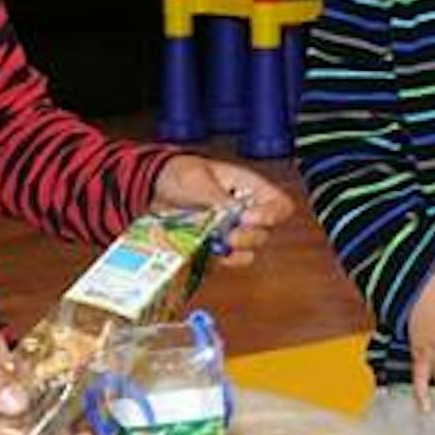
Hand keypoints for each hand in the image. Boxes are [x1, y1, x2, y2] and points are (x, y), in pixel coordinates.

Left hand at [151, 155, 290, 265]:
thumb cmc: (181, 173)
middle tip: (229, 235)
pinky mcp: (215, 248)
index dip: (272, 215)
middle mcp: (246, 213)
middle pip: (264, 233)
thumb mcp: (197, 178)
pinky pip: (226, 261)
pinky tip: (208, 253)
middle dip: (247, 237)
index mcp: (249, 189)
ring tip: (216, 245)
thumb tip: (231, 213)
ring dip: (234, 251)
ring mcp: (231, 232)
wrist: (155, 187)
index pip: (279, 205)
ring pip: (249, 251)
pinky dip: (219, 261)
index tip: (248, 218)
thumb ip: (215, 196)